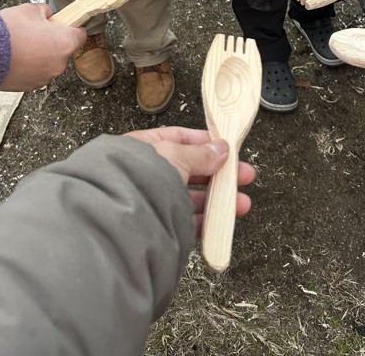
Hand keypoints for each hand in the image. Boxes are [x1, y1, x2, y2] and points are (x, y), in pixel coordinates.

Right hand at [0, 4, 86, 90]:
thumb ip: (46, 12)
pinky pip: (35, 73)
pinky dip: (29, 67)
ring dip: (40, 56)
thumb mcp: (31, 9)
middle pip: (63, 50)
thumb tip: (48, 16)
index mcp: (65, 43)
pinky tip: (15, 58)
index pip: (80, 35)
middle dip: (53, 42)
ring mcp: (45, 77)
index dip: (71, 28)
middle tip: (35, 33)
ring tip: (21, 46)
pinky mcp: (30, 86)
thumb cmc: (9, 30)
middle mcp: (60, 63)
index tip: (62, 25)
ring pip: (49, 63)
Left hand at [125, 126, 255, 236]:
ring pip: (191, 198)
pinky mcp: (158, 225)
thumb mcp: (175, 155)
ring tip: (240, 203)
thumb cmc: (139, 177)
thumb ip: (200, 153)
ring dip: (218, 200)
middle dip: (219, 174)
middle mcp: (147, 174)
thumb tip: (220, 149)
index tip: (226, 147)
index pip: (178, 139)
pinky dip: (206, 221)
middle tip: (242, 175)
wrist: (121, 218)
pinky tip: (221, 221)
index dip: (204, 142)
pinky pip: (186, 222)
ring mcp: (153, 201)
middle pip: (190, 170)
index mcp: (144, 148)